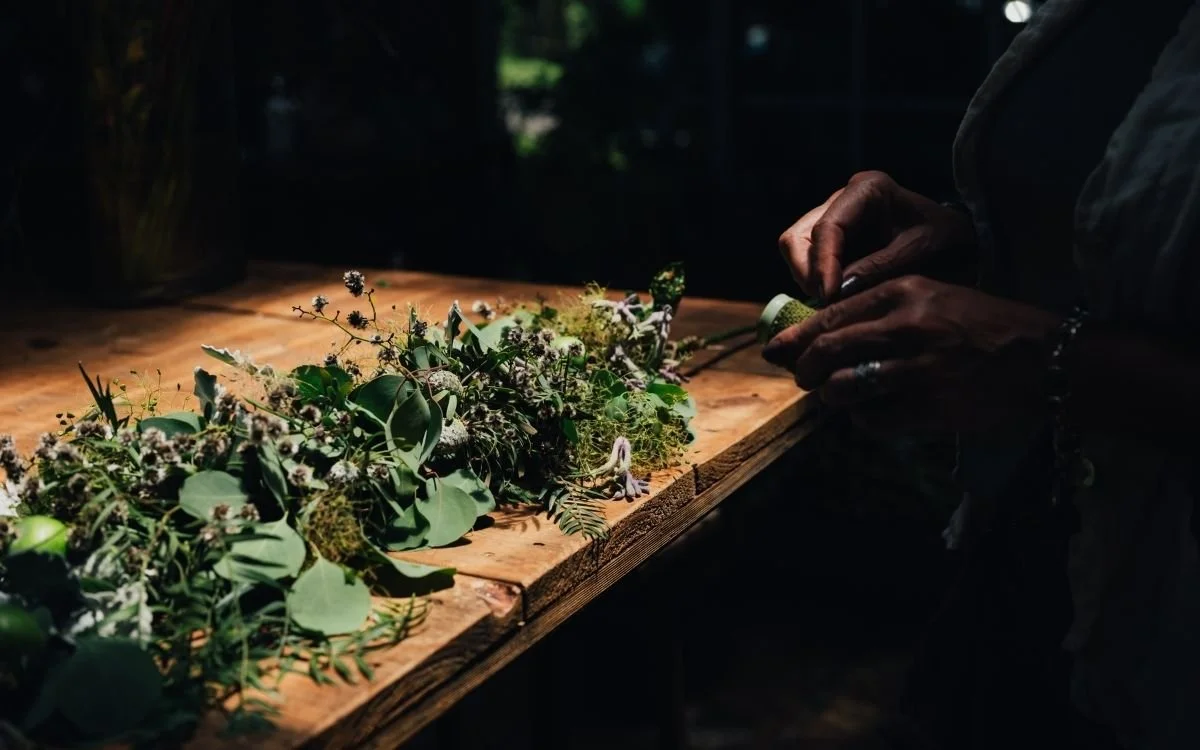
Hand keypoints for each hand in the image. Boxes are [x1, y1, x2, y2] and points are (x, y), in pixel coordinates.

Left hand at [761, 276, 1060, 432]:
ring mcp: (920, 369)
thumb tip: (820, 331)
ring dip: (831, 396)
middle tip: (804, 379)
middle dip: (805, 370)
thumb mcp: (933, 296)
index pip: (831, 315)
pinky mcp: (932, 408)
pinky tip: (872, 413)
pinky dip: (864, 420)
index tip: (776, 351)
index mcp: (904, 293)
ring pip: (845, 388)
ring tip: (836, 396)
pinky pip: (874, 419)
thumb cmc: (983, 326)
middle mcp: (908, 327)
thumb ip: (880, 307)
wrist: (1047, 360)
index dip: (796, 338)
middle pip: (828, 352)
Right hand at [778, 171, 975, 303]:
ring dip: (807, 279)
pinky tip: (835, 298)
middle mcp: (842, 199)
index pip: (829, 227)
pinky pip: (806, 262)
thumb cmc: (944, 239)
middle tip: (826, 301)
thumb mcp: (918, 253)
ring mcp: (832, 218)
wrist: (958, 240)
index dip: (823, 264)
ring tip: (833, 301)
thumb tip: (836, 293)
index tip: (829, 296)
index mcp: (867, 189)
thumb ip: (878, 269)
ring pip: (795, 250)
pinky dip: (815, 282)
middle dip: (807, 272)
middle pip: (797, 237)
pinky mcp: (831, 240)